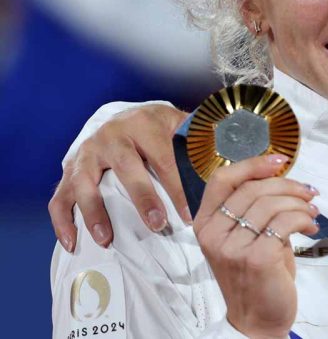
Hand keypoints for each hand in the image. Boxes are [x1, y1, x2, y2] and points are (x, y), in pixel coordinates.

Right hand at [50, 104, 189, 251]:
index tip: (189, 216)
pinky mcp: (68, 171)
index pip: (164, 157)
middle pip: (126, 167)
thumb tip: (235, 155)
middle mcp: (111, 136)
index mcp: (144, 124)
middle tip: (158, 225)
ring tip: (107, 239)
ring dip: (95, 212)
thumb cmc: (159, 130)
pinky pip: (59, 198)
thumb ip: (202, 141)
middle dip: (142, 198)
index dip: (178, 187)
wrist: (123, 117)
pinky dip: (63, 221)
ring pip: (84, 183)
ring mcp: (86, 154)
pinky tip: (73, 243)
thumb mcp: (181, 126)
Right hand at [194, 154, 319, 337]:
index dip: (253, 164)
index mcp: (205, 224)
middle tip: (308, 193)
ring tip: (311, 213)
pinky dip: (304, 219)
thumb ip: (253, 208)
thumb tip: (282, 177)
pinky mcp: (256, 257)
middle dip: (288, 185)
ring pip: (272, 203)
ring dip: (300, 203)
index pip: (222, 179)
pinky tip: (310, 228)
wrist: (257, 319)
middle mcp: (213, 234)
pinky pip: (286, 222)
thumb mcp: (245, 236)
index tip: (280, 160)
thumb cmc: (254, 275)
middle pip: (253, 188)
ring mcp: (233, 246)